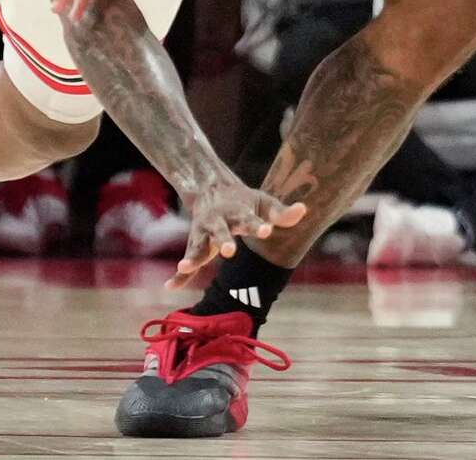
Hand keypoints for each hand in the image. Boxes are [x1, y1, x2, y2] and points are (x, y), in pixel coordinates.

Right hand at [169, 175, 306, 290]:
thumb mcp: (264, 202)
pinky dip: (179, 275)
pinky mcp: (195, 244)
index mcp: (238, 213)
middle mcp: (218, 222)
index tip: (268, 230)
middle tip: (229, 251)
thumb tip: (304, 210)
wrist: (211, 187)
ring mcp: (203, 233)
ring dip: (192, 257)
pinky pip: (187, 262)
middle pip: (220, 232)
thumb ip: (283, 213)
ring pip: (198, 246)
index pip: (250, 220)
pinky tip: (171, 286)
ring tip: (184, 266)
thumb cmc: (244, 201)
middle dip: (223, 241)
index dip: (259, 226)